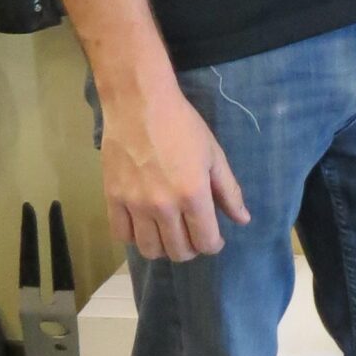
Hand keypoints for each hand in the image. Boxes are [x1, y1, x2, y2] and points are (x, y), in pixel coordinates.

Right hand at [100, 78, 248, 262]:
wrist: (139, 103)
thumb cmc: (182, 125)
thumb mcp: (214, 154)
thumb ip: (229, 191)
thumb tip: (243, 220)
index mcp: (193, 194)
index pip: (205, 242)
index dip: (214, 245)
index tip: (214, 238)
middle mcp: (163, 206)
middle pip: (178, 251)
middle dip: (191, 248)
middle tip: (192, 234)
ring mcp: (135, 204)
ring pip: (149, 250)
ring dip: (163, 248)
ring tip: (168, 232)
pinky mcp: (112, 198)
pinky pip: (121, 235)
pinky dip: (134, 237)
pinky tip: (143, 225)